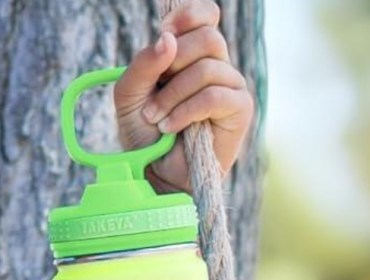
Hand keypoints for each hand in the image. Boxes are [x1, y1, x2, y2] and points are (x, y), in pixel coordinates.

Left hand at [113, 0, 254, 193]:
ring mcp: (231, 87)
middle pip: (208, 37)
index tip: (165, 32)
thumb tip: (168, 38)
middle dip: (173, 63)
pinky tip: (171, 127)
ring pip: (209, 68)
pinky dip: (186, 111)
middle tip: (153, 91)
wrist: (155, 174)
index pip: (206, 15)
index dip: (189, 15)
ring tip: (156, 118)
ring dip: (173, 95)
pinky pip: (215, 96)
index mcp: (191, 55)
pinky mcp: (240, 110)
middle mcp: (216, 66)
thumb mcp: (130, 95)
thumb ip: (143, 64)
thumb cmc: (144, 135)